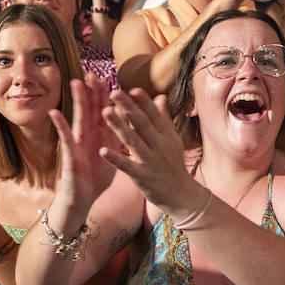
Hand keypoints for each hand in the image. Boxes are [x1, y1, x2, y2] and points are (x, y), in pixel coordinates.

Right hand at [49, 78, 117, 210]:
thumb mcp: (111, 153)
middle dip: (91, 91)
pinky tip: (54, 113)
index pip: (103, 111)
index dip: (105, 95)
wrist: (84, 200)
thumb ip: (117, 135)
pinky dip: (60, 126)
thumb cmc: (96, 178)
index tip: (106, 77)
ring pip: (79, 118)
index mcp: (100, 136)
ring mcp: (78, 144)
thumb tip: (125, 120)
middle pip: (91, 110)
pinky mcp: (70, 155)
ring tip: (75, 83)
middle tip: (91, 72)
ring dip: (77, 101)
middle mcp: (88, 136)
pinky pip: (65, 139)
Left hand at [97, 88, 196, 212]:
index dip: (143, 102)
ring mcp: (151, 161)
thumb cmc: (173, 165)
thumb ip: (163, 118)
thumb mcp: (172, 140)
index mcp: (166, 135)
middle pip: (142, 123)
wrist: (182, 195)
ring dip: (119, 126)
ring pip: (133, 141)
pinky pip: (127, 166)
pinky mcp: (142, 176)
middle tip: (114, 93)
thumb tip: (160, 96)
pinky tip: (102, 150)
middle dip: (128, 107)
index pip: (154, 115)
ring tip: (105, 113)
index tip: (132, 89)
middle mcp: (159, 145)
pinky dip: (115, 158)